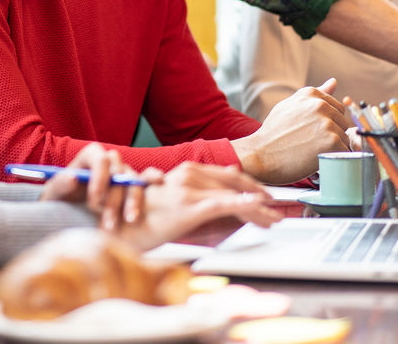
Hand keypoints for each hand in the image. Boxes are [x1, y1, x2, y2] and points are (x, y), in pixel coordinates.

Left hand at [38, 143, 145, 232]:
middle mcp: (109, 163)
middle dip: (115, 198)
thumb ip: (60, 186)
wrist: (69, 216)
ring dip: (132, 201)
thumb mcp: (53, 196)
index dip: (99, 178)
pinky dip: (153, 178)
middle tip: (108, 223)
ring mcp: (124, 174)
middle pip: (119, 172)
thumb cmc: (59, 202)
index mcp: (90, 158)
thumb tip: (72, 178)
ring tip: (129, 221)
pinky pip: (147, 178)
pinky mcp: (134, 186)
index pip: (99, 159)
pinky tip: (160, 183)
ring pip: (133, 181)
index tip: (94, 201)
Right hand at [116, 162, 280, 250]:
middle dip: (259, 194)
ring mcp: (191, 188)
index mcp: (187, 171)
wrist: (121, 225)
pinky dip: (246, 206)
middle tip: (275, 208)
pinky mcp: (191, 205)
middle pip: (235, 182)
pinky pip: (226, 204)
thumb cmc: (144, 217)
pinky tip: (261, 210)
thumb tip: (229, 193)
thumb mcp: (176, 202)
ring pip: (234, 195)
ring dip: (258, 208)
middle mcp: (190, 174)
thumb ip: (200, 196)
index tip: (264, 196)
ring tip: (272, 219)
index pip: (227, 175)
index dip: (249, 185)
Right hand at [232, 78, 352, 182]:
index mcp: (311, 94)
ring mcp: (327, 123)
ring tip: (310, 151)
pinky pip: (344, 152)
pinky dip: (334, 158)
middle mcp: (320, 105)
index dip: (327, 123)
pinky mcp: (332, 142)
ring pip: (345, 138)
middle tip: (309, 144)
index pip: (337, 108)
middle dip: (332, 135)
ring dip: (333, 148)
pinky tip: (317, 159)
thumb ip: (315, 95)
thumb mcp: (290, 106)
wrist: (260, 155)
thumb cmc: (273, 133)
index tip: (312, 132)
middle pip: (343, 123)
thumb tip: (334, 82)